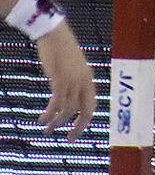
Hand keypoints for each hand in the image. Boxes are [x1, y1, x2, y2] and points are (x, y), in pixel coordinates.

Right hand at [35, 24, 95, 139]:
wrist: (54, 34)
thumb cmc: (61, 49)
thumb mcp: (72, 67)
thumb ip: (74, 80)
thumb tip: (67, 95)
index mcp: (88, 79)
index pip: (92, 105)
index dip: (85, 120)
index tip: (76, 131)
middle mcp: (84, 81)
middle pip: (85, 111)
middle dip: (78, 127)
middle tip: (69, 139)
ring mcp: (72, 81)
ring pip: (68, 110)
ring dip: (57, 122)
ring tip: (47, 130)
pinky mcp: (59, 79)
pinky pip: (56, 103)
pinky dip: (50, 114)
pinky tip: (42, 120)